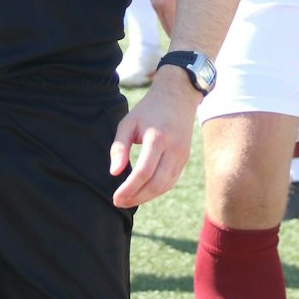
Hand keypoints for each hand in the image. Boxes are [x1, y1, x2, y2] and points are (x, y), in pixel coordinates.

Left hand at [108, 68, 198, 207]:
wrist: (177, 96)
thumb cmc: (148, 110)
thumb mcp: (128, 122)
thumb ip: (119, 147)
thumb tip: (114, 173)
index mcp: (158, 138)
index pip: (143, 172)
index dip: (129, 189)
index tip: (115, 197)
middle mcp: (173, 148)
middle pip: (156, 183)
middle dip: (137, 197)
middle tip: (119, 202)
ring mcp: (182, 155)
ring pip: (165, 186)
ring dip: (147, 197)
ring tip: (129, 200)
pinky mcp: (184, 158)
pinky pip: (171, 181)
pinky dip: (156, 190)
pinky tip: (143, 192)